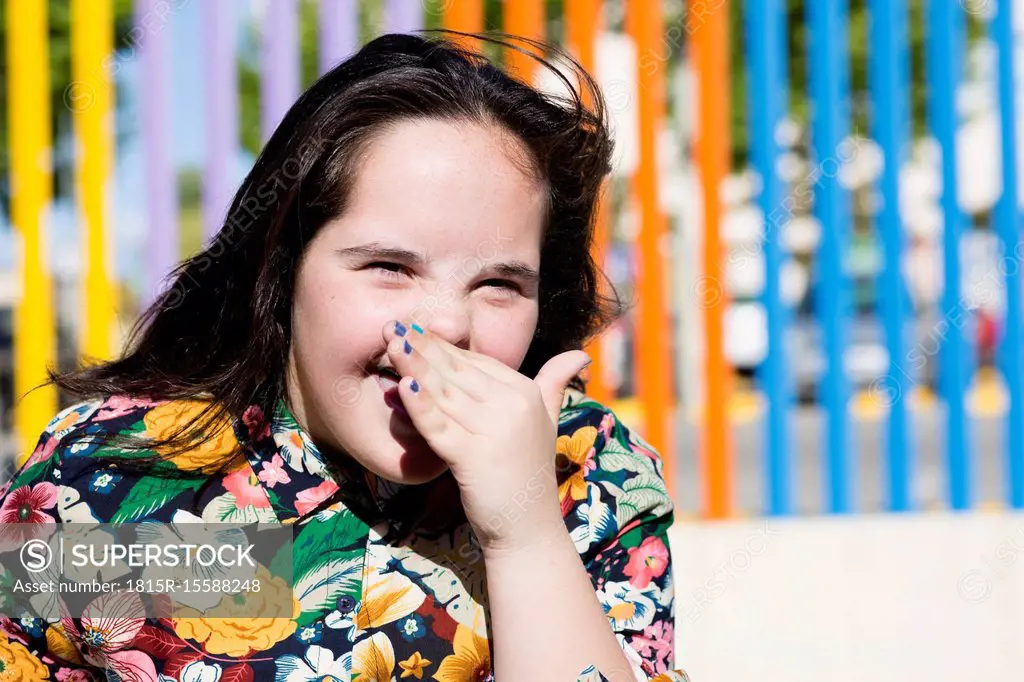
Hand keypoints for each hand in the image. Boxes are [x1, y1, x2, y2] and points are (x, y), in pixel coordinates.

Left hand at [382, 319, 590, 550]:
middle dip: (424, 347)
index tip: (417, 328)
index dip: (446, 345)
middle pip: (458, 370)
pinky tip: (402, 387)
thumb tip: (581, 353)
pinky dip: (420, 405)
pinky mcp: (472, 456)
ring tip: (390, 343)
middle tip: (393, 326)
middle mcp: (512, 405)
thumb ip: (554, 384)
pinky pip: (439, 425)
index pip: (478, 361)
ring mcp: (493, 430)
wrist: (528, 528)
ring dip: (414, 365)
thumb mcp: (547, 421)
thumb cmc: (529, 474)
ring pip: (445, 391)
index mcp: (526, 393)